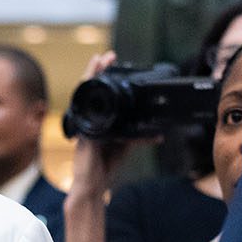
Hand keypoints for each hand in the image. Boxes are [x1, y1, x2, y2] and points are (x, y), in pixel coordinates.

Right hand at [62, 51, 132, 241]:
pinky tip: (95, 90)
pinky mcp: (83, 135)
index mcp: (99, 122)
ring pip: (86, 97)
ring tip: (97, 62)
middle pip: (91, 91)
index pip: (101, 95)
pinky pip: (89, 115)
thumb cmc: (105, 167)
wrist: (93, 186)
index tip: (111, 61)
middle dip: (96, 71)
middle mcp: (89, 121)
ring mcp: (84, 126)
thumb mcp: (125, 147)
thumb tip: (157, 134)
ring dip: (91, 79)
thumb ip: (137, 137)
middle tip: (105, 56)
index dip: (104, 78)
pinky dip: (91, 102)